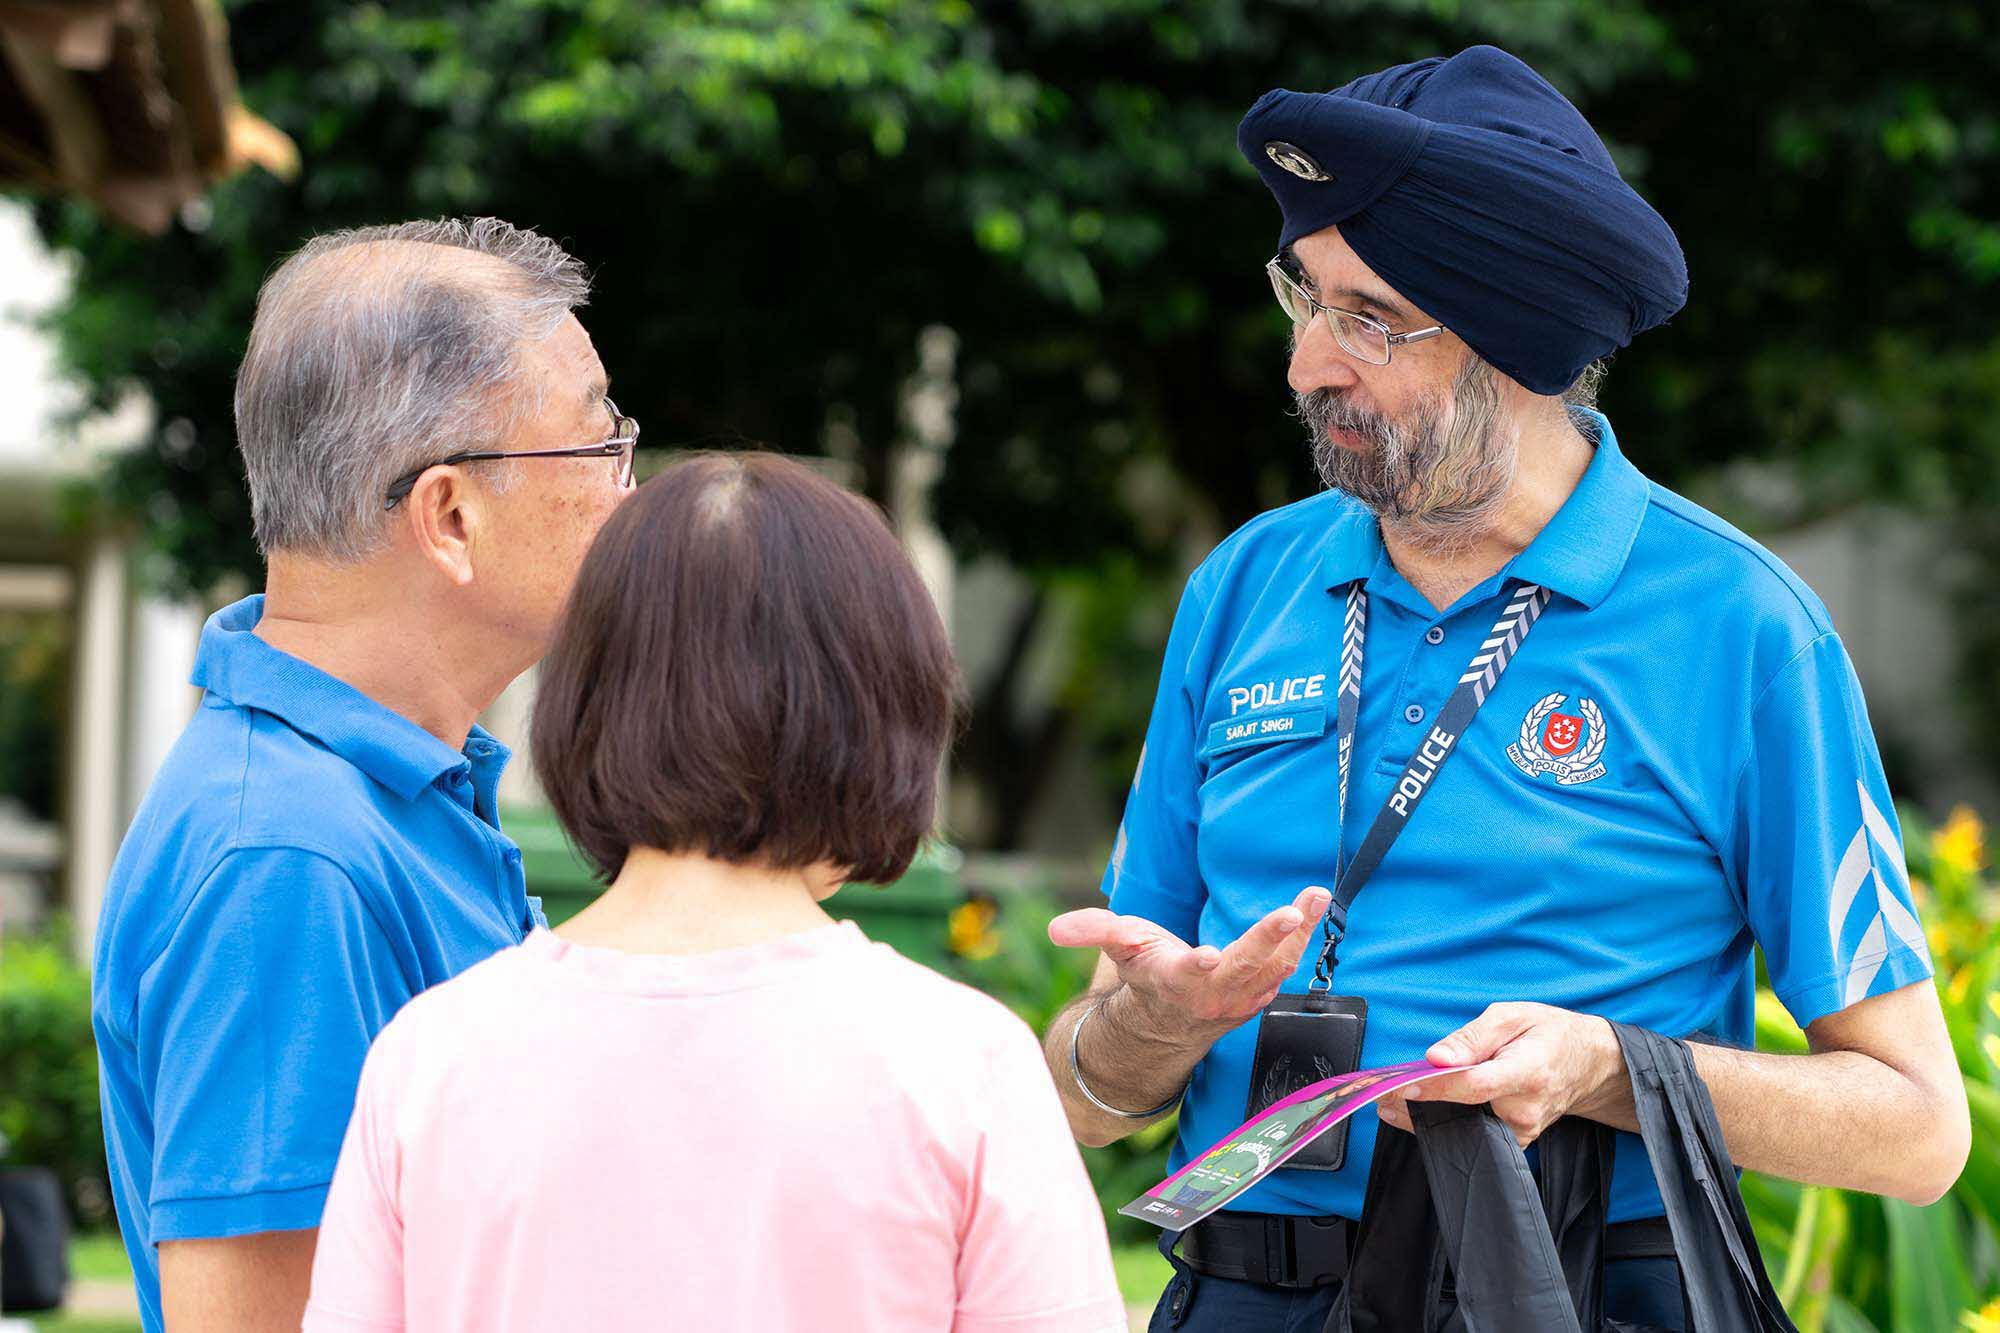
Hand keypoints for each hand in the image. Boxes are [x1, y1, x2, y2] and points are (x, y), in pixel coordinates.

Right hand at [1048, 886, 1331, 1041]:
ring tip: (1315, 895)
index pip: (1187, 975)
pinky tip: (1316, 903)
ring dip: (1298, 931)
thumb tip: (1055, 929)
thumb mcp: (1117, 947)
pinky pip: (1288, 960)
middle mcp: (1213, 994)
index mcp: (1175, 982)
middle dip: (1267, 940)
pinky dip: (1304, 934)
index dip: (1198, 967)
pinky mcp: (1263, 988)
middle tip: (1289, 912)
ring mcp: (1243, 996)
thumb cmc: (1146, 972)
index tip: (1209, 955)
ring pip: (1276, 965)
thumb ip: (1091, 931)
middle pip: (1244, 968)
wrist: (1171, 1020)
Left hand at [1376, 1002, 1623, 1146]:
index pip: (1473, 1085)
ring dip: (1428, 1114)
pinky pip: (1475, 1134)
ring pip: (1465, 1127)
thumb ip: (1473, 1036)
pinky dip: (1448, 1120)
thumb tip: (1437, 1057)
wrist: (1588, 1064)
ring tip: (1393, 1101)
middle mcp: (1525, 1108)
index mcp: (1527, 1071)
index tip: (1402, 1085)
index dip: (1436, 1087)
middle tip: (1381, 1096)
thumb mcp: (1513, 1016)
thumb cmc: (1549, 1034)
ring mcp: (1523, 1130)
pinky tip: (1425, 1108)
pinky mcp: (1518, 1141)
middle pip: (1462, 1111)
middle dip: (1418, 1103)